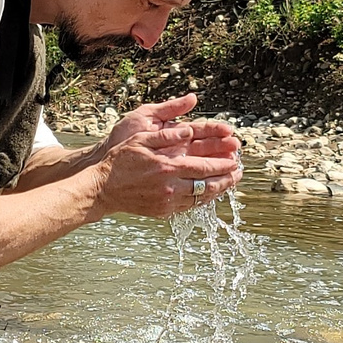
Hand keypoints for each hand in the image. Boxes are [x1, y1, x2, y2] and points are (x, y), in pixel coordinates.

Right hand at [93, 99, 242, 218]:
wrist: (102, 188)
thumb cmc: (120, 161)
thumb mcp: (141, 139)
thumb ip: (166, 135)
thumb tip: (188, 130)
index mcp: (168, 167)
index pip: (205, 167)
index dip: (224, 165)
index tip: (236, 161)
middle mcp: (170, 187)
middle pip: (208, 186)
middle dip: (227, 180)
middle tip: (239, 174)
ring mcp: (167, 202)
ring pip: (201, 199)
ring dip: (217, 191)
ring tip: (228, 184)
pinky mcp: (162, 212)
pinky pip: (188, 207)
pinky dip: (201, 200)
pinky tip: (207, 193)